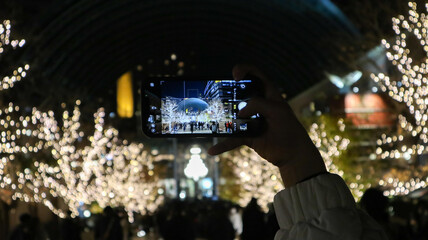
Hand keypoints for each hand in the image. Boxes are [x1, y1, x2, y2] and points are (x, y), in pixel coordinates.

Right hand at [208, 64, 325, 186]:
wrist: (293, 155)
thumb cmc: (289, 129)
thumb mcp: (277, 111)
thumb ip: (258, 104)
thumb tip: (240, 113)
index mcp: (268, 94)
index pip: (255, 75)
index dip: (244, 70)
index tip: (234, 75)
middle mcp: (257, 105)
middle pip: (238, 94)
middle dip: (227, 93)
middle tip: (218, 95)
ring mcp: (251, 120)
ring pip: (232, 117)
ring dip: (221, 119)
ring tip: (210, 119)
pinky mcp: (247, 136)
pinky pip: (232, 139)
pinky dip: (222, 145)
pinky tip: (212, 150)